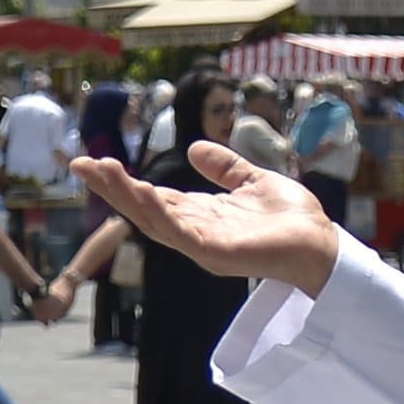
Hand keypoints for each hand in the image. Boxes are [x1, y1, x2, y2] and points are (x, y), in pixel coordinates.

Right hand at [76, 145, 340, 291]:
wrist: (322, 243)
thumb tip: (193, 150)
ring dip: (126, 196)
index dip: (124, 182)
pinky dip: (160, 212)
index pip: (153, 197)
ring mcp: (202, 245)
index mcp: (199, 215)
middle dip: (112, 188)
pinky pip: (181, 232)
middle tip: (81, 163)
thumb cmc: (292, 220)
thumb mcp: (252, 182)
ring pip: (154, 220)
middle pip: (143, 209)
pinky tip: (143, 193)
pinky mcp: (216, 253)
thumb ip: (225, 168)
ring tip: (102, 172)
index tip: (95, 162)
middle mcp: (194, 232)